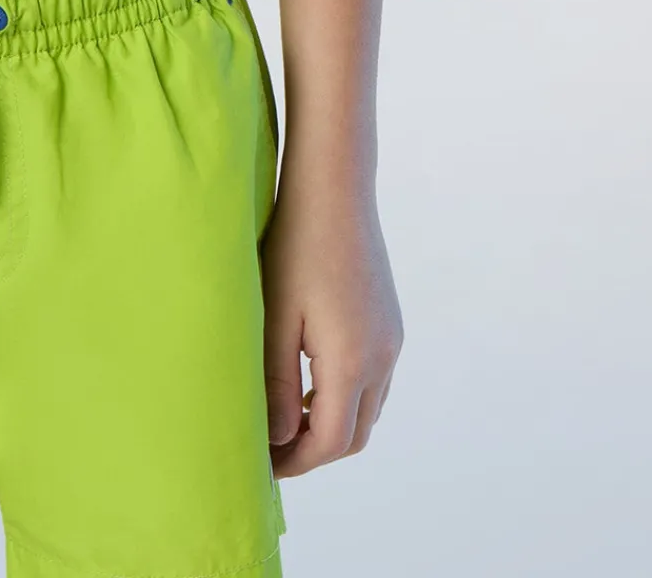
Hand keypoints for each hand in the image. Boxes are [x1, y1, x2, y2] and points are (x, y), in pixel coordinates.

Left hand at [260, 182, 401, 476]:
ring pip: (367, 409)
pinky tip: (308, 379)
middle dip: (314, 450)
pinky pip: (373, 379)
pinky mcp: (390, 321)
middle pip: (354, 435)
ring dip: (331, 424)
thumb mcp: (275, 318)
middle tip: (271, 447)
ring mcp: (391, 339)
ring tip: (284, 416)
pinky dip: (344, 396)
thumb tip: (279, 439)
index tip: (260, 463)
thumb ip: (277, 385)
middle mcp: (382, 357)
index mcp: (352, 362)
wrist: (334, 188)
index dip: (295, 461)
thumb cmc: (295, 247)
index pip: (330, 442)